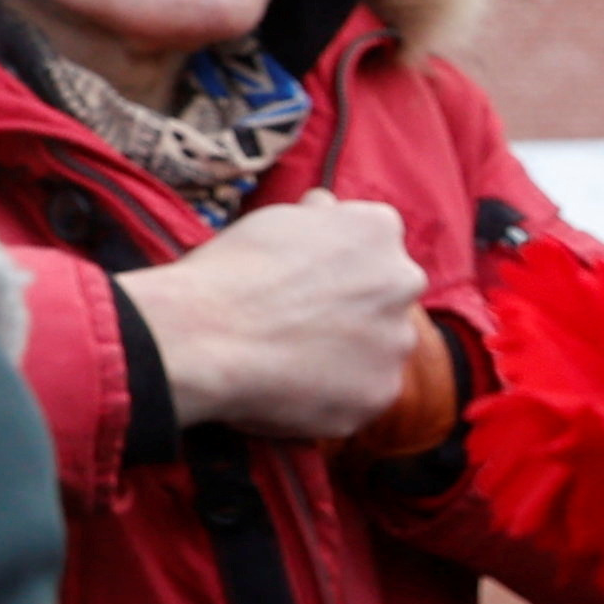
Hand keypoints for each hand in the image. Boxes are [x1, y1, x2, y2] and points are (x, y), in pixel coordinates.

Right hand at [119, 195, 431, 442]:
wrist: (201, 336)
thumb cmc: (228, 273)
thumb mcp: (274, 221)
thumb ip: (316, 217)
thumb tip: (326, 206)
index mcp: (377, 231)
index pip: (372, 247)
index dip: (335, 268)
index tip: (303, 284)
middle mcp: (403, 281)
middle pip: (383, 299)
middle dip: (351, 311)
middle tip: (294, 325)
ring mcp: (395, 341)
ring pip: (377, 350)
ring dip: (345, 356)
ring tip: (285, 359)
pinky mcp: (379, 392)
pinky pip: (360, 396)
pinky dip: (331, 397)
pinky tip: (288, 388)